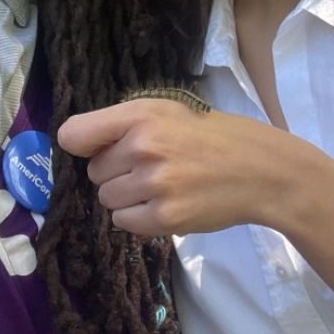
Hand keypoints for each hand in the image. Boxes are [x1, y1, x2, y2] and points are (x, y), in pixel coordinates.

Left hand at [56, 98, 320, 236]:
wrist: (259, 169)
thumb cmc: (209, 136)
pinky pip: (124, 223)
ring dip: (128, 198)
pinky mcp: (165, 217)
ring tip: (163, 186)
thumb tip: (75, 145)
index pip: (74, 134)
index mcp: (141, 115)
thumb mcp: (168, 111)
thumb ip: (123, 123)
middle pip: (93, 173)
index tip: (97, 149)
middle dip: (116, 173)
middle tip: (153, 167)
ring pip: (107, 200)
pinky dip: (139, 218)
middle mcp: (144, 147)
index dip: (81, 145)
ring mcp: (155, 184)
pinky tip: (166, 204)